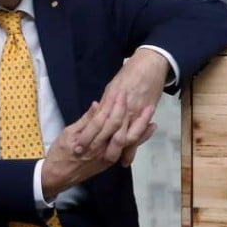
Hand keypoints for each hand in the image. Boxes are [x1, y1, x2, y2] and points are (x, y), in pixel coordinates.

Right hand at [40, 98, 156, 199]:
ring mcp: (108, 157)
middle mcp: (103, 150)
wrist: (58, 177)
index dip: (116, 105)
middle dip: (135, 116)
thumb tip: (97, 105)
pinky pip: (127, 149)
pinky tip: (147, 129)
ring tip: (151, 114)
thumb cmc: (60, 153)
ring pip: (129, 141)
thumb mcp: (68, 134)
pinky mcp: (109, 161)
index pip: (109, 120)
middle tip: (145, 102)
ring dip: (141, 127)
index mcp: (92, 141)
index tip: (122, 92)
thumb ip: (85, 121)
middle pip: (123, 130)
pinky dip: (138, 139)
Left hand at [71, 48, 167, 162]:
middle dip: (97, 146)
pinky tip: (126, 160)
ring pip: (121, 137)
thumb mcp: (112, 87)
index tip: (77, 145)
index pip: (95, 122)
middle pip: (107, 132)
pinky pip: (137, 136)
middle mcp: (120, 109)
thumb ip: (104, 104)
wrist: (149, 65)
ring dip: (114, 151)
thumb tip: (96, 114)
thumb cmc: (129, 75)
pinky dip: (132, 150)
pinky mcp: (143, 116)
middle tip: (87, 158)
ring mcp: (132, 113)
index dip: (87, 134)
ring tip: (106, 161)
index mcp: (109, 100)